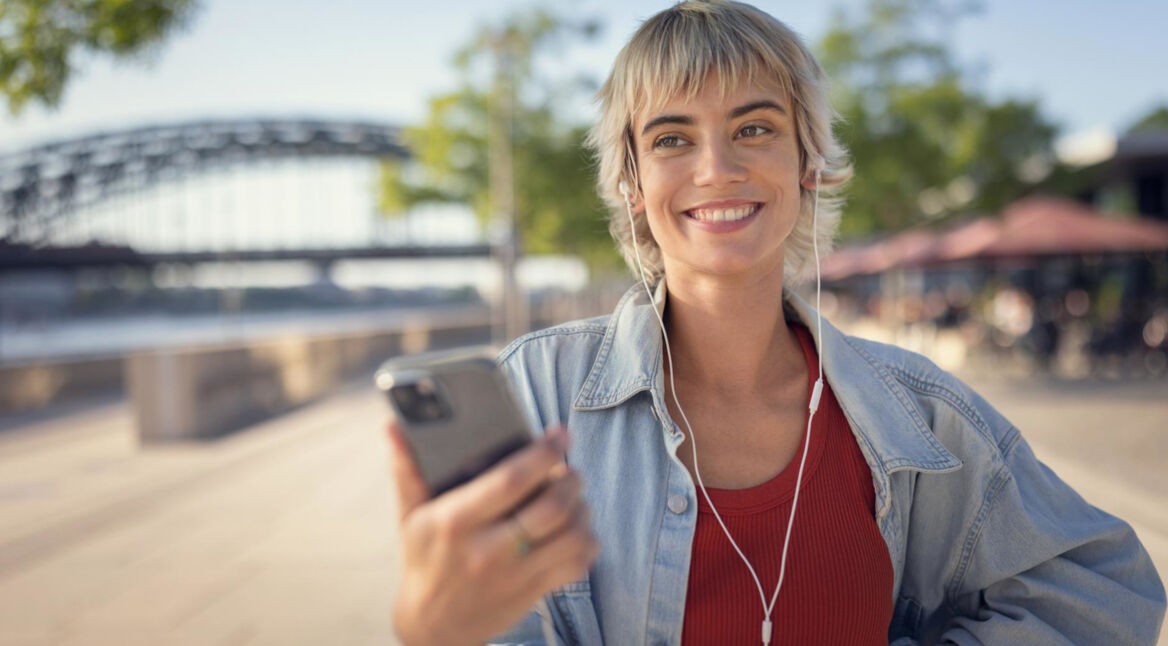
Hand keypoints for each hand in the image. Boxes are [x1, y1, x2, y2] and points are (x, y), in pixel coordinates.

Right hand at [386, 423, 597, 645]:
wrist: (432, 626)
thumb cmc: (424, 560)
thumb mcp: (411, 516)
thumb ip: (407, 470)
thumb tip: (393, 427)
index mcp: (455, 521)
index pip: (510, 480)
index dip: (542, 454)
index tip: (559, 435)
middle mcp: (486, 549)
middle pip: (550, 507)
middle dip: (570, 481)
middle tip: (570, 471)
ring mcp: (512, 574)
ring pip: (570, 536)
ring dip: (583, 510)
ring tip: (576, 499)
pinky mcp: (531, 593)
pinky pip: (576, 565)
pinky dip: (587, 543)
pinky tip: (579, 531)